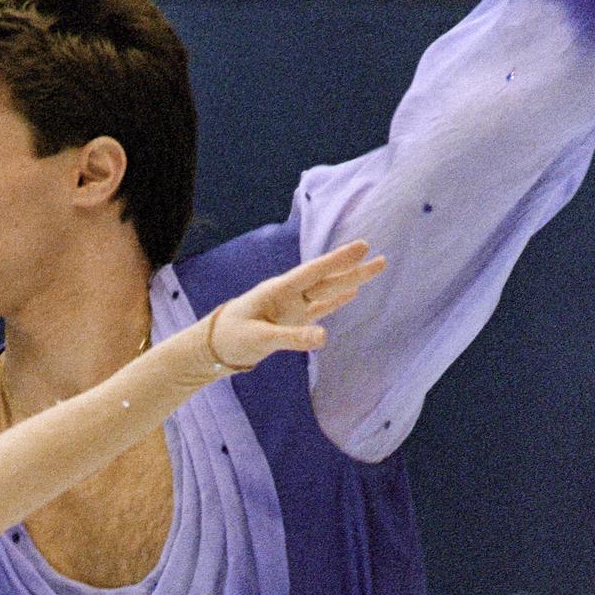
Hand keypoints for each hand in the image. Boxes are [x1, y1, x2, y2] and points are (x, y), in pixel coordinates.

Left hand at [209, 241, 385, 370]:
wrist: (214, 346)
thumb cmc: (232, 338)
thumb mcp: (261, 339)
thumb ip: (292, 338)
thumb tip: (325, 338)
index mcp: (279, 291)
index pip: (315, 273)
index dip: (338, 260)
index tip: (362, 247)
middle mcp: (289, 296)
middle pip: (326, 280)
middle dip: (352, 269)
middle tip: (380, 258)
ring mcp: (292, 308)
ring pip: (327, 291)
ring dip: (349, 281)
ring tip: (374, 269)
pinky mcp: (292, 322)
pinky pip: (319, 309)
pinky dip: (335, 302)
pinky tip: (351, 294)